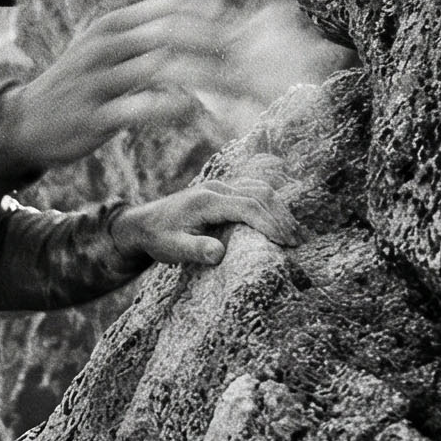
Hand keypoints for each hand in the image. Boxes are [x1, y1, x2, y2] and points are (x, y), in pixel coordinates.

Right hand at [4, 0, 234, 174]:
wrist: (25, 121)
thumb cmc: (79, 80)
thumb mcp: (109, 40)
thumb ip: (152, 14)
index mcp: (110, 25)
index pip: (168, 9)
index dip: (208, 16)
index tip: (239, 28)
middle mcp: (102, 47)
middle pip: (167, 34)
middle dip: (210, 44)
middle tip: (244, 57)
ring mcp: (96, 81)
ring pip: (156, 69)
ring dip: (196, 78)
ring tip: (227, 86)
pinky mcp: (93, 116)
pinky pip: (138, 108)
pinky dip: (169, 107)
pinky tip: (190, 110)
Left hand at [111, 173, 301, 267]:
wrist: (142, 223)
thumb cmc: (158, 238)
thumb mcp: (172, 248)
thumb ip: (194, 250)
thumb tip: (219, 254)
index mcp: (206, 200)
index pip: (248, 206)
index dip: (270, 223)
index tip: (286, 242)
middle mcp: (216, 188)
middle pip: (260, 194)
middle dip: (282, 217)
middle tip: (297, 242)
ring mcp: (220, 186)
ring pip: (260, 189)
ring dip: (280, 209)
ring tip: (295, 234)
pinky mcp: (223, 190)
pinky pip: (253, 190)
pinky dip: (271, 203)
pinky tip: (280, 221)